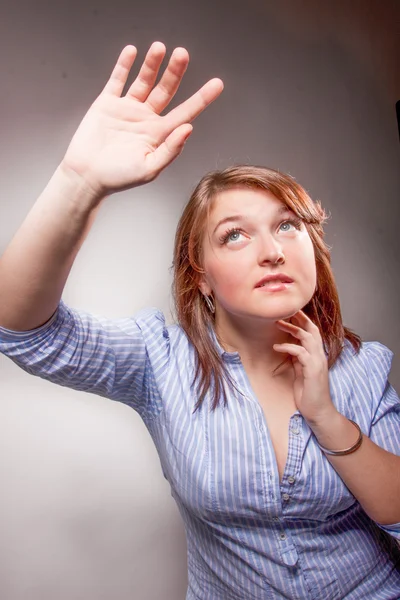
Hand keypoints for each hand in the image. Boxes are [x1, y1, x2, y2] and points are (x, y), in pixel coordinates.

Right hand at [61, 42, 223, 196]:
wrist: (86, 175)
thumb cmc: (118, 178)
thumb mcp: (149, 169)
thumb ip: (170, 150)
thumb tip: (188, 128)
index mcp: (159, 134)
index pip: (185, 111)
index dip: (202, 98)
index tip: (218, 83)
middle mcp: (146, 119)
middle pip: (166, 90)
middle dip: (175, 72)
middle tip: (182, 54)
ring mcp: (127, 109)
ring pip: (144, 81)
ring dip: (152, 64)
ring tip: (159, 47)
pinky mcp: (107, 104)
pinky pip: (118, 80)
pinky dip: (124, 65)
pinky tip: (132, 52)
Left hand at [273, 311, 337, 425]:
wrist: (318, 413)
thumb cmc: (309, 394)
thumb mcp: (300, 373)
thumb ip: (298, 360)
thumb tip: (290, 348)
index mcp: (317, 356)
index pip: (312, 333)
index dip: (303, 321)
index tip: (291, 311)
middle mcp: (319, 356)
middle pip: (312, 330)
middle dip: (299, 318)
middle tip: (285, 309)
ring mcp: (318, 362)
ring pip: (307, 337)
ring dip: (292, 328)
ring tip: (277, 323)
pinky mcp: (313, 370)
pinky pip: (300, 352)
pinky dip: (288, 346)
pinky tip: (277, 346)